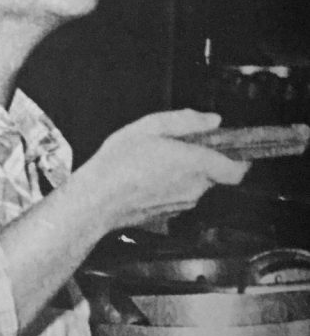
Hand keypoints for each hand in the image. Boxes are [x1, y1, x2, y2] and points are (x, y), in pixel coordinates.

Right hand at [77, 109, 249, 232]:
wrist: (96, 201)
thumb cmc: (119, 163)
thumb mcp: (148, 127)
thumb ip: (185, 121)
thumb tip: (212, 120)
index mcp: (196, 163)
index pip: (237, 169)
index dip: (239, 159)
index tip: (229, 147)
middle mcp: (195, 187)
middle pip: (213, 174)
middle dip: (200, 160)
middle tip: (174, 146)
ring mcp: (183, 204)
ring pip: (195, 185)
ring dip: (183, 173)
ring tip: (152, 161)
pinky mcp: (169, 215)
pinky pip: (178, 196)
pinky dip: (168, 186)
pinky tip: (144, 177)